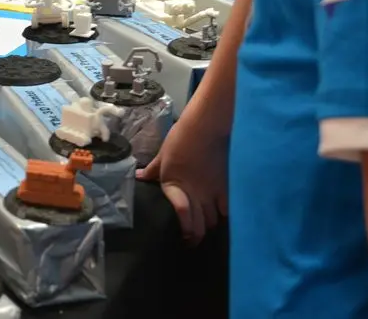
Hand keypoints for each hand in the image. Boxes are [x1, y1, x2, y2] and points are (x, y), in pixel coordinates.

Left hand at [136, 111, 227, 244]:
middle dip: (198, 234)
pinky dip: (227, 213)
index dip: (186, 232)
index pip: (183, 217)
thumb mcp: (163, 155)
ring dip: (212, 223)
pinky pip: (229, 209)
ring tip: (209, 224)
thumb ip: (152, 170)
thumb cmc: (180, 139)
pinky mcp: (228, 187)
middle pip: (201, 226)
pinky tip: (224, 213)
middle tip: (196, 238)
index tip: (185, 239)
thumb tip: (138, 177)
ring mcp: (213, 193)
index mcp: (175, 187)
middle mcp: (195, 195)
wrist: (205, 128)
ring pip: (215, 220)